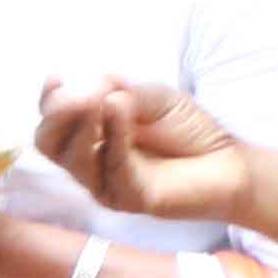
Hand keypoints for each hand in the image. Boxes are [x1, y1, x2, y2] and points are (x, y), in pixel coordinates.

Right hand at [33, 76, 257, 229]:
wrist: (229, 161)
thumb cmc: (188, 129)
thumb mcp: (156, 98)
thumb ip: (125, 91)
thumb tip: (98, 84)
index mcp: (90, 134)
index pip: (53, 121)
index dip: (48, 101)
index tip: (57, 79)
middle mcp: (90, 161)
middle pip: (49, 143)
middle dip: (57, 115)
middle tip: (75, 94)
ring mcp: (105, 182)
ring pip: (73, 159)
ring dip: (83, 123)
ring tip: (103, 96)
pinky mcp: (128, 198)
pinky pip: (113, 167)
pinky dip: (114, 135)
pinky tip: (119, 109)